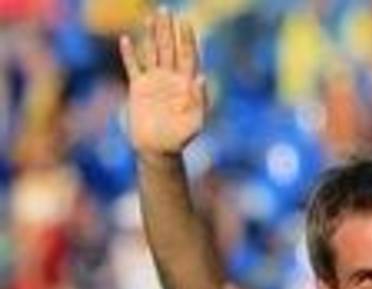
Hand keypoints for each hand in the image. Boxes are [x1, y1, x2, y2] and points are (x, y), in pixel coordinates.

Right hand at [120, 9, 206, 155]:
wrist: (159, 150)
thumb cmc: (181, 139)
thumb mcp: (195, 122)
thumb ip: (200, 100)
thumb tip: (202, 76)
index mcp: (187, 84)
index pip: (188, 57)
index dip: (187, 39)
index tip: (185, 22)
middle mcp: (171, 79)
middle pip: (170, 49)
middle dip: (169, 30)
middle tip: (166, 10)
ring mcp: (155, 82)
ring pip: (153, 53)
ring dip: (152, 35)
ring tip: (151, 16)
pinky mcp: (138, 88)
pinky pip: (133, 67)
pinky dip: (130, 54)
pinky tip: (126, 40)